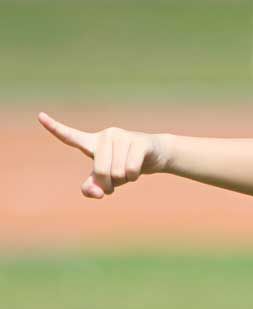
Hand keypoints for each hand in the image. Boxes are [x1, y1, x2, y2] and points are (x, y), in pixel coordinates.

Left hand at [38, 112, 166, 197]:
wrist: (157, 155)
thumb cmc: (126, 166)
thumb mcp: (107, 180)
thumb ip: (92, 189)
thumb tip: (96, 192)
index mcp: (93, 143)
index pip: (70, 136)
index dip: (54, 128)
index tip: (39, 116)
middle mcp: (106, 135)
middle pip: (100, 170)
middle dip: (108, 184)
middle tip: (115, 184)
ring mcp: (122, 136)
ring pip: (117, 172)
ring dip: (124, 180)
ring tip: (129, 172)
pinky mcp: (139, 141)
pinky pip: (131, 169)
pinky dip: (133, 177)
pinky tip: (139, 170)